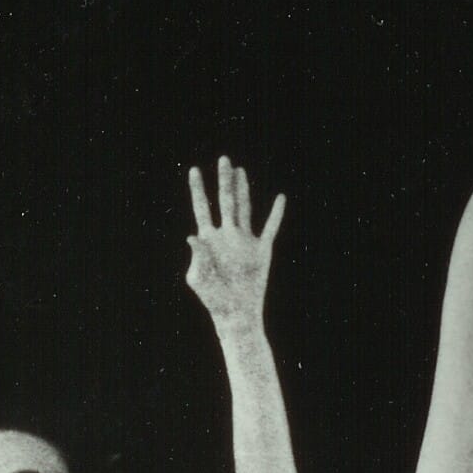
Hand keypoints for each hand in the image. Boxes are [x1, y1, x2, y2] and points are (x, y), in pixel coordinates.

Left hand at [184, 157, 283, 329]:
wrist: (235, 313)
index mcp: (209, 240)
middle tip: (224, 159)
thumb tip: (192, 236)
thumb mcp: (198, 278)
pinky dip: (276, 214)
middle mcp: (227, 235)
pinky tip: (280, 198)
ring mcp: (244, 241)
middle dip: (224, 181)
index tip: (194, 170)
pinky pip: (270, 228)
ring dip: (244, 190)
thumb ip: (197, 256)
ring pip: (245, 208)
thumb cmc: (212, 299)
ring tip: (241, 171)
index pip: (202, 208)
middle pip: (226, 201)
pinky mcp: (261, 250)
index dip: (198, 190)